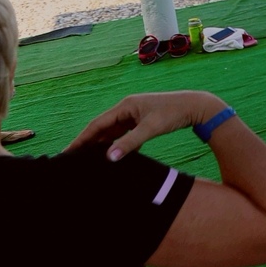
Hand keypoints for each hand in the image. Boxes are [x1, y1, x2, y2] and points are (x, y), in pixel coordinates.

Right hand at [66, 90, 226, 161]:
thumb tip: (109, 157)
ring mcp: (135, 115)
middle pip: (102, 128)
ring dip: (102, 145)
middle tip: (72, 159)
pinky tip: (112, 157)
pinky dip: (117, 145)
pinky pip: (124, 135)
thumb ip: (129, 143)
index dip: (82, 139)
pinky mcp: (143, 122)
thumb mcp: (150, 128)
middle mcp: (127, 109)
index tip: (68, 152)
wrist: (197, 107)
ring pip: (113, 132)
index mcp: (125, 106)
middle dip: (88, 143)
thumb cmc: (174, 114)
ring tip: (88, 160)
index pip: (97, 125)